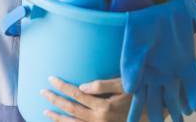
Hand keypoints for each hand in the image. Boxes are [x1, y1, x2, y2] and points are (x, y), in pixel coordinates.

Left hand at [41, 77, 157, 121]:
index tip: (50, 78)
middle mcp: (99, 120)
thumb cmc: (140, 97)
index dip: (62, 86)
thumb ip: (102, 85)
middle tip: (42, 92)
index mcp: (103, 107)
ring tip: (45, 111)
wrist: (153, 117)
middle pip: (71, 110)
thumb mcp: (124, 87)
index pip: (76, 94)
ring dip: (58, 118)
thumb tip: (81, 86)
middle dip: (55, 100)